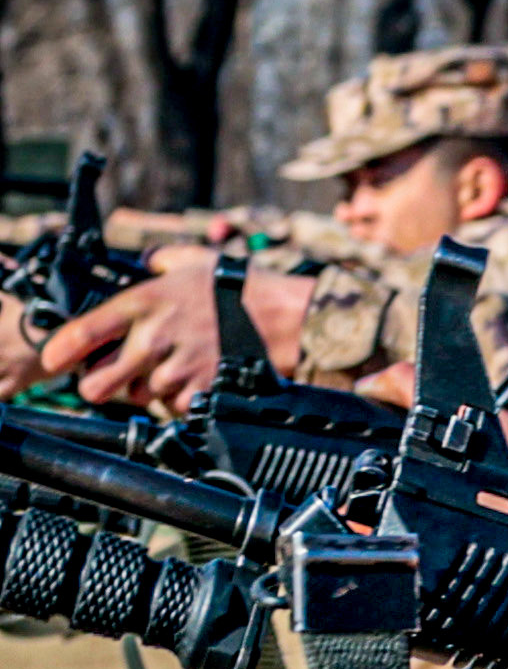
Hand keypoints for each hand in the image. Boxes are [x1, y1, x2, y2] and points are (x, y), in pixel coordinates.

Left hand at [41, 255, 292, 409]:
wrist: (290, 316)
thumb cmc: (243, 287)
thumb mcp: (192, 261)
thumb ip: (159, 262)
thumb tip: (145, 263)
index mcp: (143, 303)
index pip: (81, 332)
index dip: (60, 352)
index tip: (56, 360)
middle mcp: (153, 338)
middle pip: (97, 384)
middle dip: (100, 385)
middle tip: (113, 378)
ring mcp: (176, 368)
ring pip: (139, 397)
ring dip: (150, 389)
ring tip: (173, 369)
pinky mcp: (201, 390)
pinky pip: (175, 407)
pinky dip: (182, 399)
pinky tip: (197, 379)